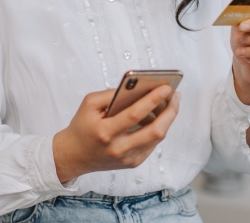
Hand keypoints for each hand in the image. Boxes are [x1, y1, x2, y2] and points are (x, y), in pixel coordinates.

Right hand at [52, 85, 179, 182]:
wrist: (74, 155)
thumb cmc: (82, 126)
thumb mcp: (89, 104)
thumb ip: (111, 94)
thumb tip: (138, 87)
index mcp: (105, 132)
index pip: (135, 114)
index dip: (153, 99)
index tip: (167, 87)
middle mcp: (118, 148)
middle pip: (154, 131)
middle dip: (170, 111)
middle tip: (175, 95)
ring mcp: (128, 158)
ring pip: (157, 138)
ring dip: (167, 119)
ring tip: (170, 102)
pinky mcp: (133, 163)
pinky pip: (152, 144)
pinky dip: (158, 128)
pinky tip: (158, 116)